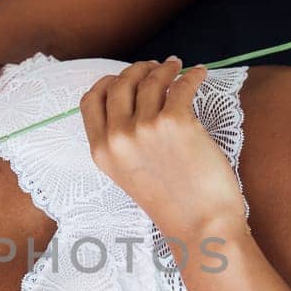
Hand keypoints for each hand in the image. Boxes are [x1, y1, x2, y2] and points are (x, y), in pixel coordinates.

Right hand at [79, 57, 246, 239]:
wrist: (200, 224)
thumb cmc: (171, 203)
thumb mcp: (128, 175)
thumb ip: (122, 142)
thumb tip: (136, 100)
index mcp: (102, 151)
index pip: (91, 100)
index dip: (108, 82)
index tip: (123, 77)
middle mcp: (118, 137)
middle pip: (120, 83)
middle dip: (138, 69)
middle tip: (156, 67)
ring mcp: (145, 128)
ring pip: (150, 80)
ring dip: (165, 68)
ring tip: (177, 67)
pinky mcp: (175, 122)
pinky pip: (182, 85)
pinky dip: (192, 75)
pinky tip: (199, 74)